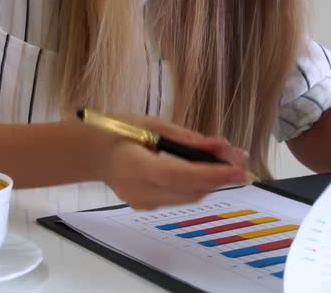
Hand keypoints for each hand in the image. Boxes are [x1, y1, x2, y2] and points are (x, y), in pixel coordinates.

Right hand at [96, 116, 248, 209]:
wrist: (90, 152)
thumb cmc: (117, 130)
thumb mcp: (151, 124)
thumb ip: (187, 138)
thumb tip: (221, 146)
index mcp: (135, 166)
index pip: (180, 176)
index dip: (212, 174)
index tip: (239, 169)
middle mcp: (139, 191)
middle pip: (190, 192)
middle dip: (218, 177)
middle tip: (240, 158)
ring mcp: (142, 203)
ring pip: (188, 197)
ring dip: (210, 182)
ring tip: (227, 162)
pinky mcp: (146, 206)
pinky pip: (178, 197)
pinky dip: (194, 184)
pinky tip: (202, 169)